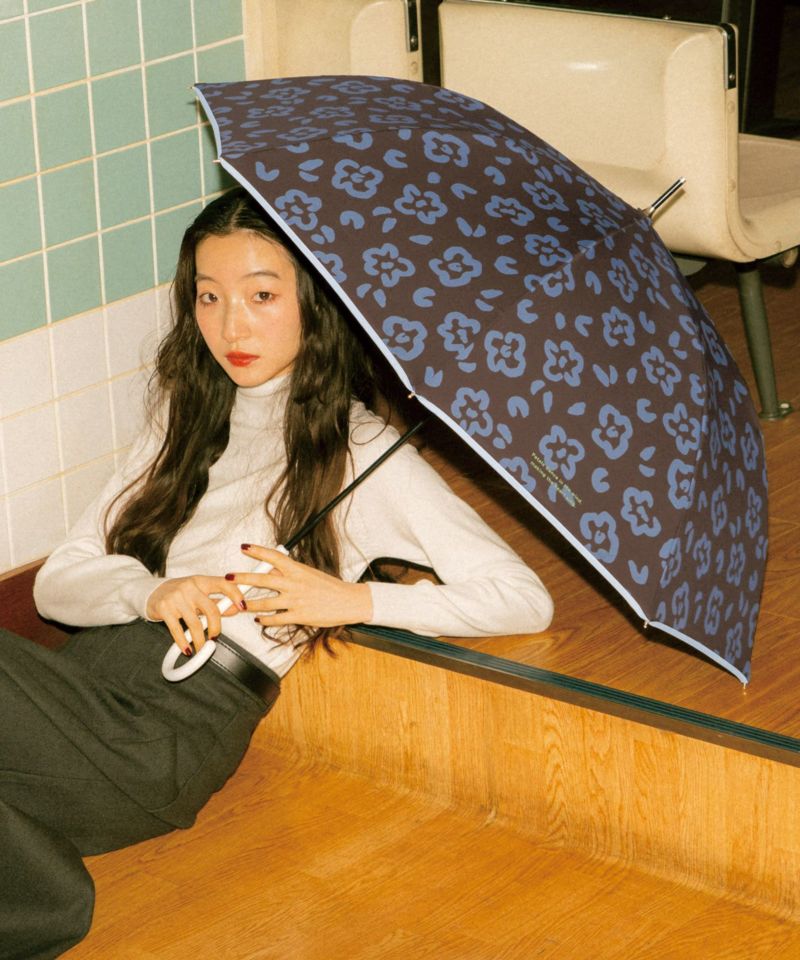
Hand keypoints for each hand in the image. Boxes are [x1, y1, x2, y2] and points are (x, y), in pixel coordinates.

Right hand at [146, 575, 245, 653]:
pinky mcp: (163, 608)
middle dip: (216, 627)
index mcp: (201, 581)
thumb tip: (235, 609)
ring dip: (200, 640)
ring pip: (195, 623)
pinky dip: (183, 642)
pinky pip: (177, 630)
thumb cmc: (179, 593)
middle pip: (211, 609)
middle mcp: (189, 587)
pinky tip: (187, 649)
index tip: (243, 607)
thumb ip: (215, 602)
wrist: (150, 592)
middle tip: (215, 637)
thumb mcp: (198, 593)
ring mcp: (175, 597)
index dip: (236, 595)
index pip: (223, 584)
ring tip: (202, 647)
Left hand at [226, 544, 372, 628]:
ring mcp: (295, 600)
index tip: (244, 547)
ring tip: (238, 604)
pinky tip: (258, 619)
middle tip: (228, 577)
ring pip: (264, 602)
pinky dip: (264, 619)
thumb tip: (273, 569)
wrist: (348, 601)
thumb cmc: (330, 587)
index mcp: (297, 569)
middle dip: (243, 578)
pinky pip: (276, 618)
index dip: (257, 551)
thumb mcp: (310, 574)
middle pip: (262, 579)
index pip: (273, 556)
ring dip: (248, 603)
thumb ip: (291, 572)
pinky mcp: (299, 616)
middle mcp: (294, 583)